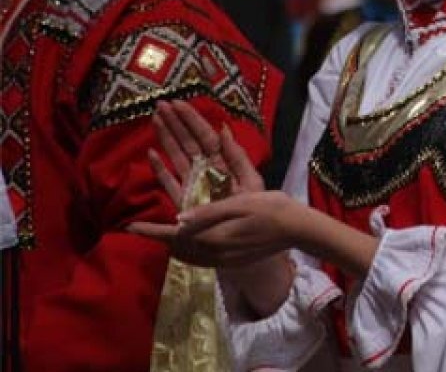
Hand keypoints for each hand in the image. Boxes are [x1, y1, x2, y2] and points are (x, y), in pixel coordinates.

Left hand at [129, 190, 300, 267]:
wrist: (296, 229)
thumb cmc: (271, 208)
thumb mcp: (239, 202)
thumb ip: (207, 212)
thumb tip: (178, 218)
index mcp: (214, 237)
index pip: (173, 237)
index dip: (150, 232)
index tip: (130, 227)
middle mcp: (215, 254)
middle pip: (177, 250)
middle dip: (159, 239)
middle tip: (145, 226)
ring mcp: (224, 261)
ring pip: (187, 257)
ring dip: (172, 246)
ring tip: (162, 234)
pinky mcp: (231, 263)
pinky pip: (199, 260)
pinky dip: (187, 252)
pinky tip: (189, 243)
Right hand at [148, 100, 263, 208]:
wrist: (250, 236)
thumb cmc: (255, 208)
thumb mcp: (251, 181)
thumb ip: (238, 157)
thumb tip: (224, 129)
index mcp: (223, 162)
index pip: (204, 136)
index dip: (192, 120)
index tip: (179, 103)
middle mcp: (206, 170)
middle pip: (188, 142)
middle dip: (174, 123)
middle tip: (160, 104)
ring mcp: (194, 184)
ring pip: (176, 156)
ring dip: (165, 138)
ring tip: (155, 119)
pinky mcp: (184, 201)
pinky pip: (169, 182)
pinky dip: (159, 169)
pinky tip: (151, 154)